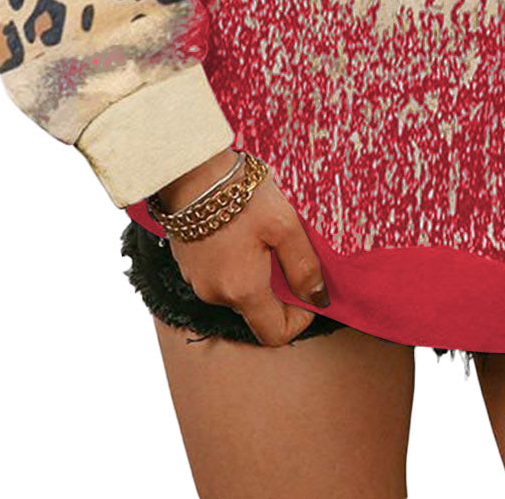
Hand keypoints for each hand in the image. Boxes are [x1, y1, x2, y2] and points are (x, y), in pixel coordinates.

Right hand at [155, 149, 328, 347]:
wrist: (191, 170)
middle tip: (285, 247)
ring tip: (260, 232)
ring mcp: (196, 280)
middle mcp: (215, 294)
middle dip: (276, 285)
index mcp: (242, 290)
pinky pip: (219, 273)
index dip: (299, 319)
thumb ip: (303, 265)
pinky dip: (234, 260)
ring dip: (254, 270)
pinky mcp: (187, 263)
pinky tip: (238, 228)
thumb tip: (318, 297)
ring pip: (237, 289)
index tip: (308, 291)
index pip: (275, 333)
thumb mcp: (285, 225)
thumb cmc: (240, 194)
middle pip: (256, 309)